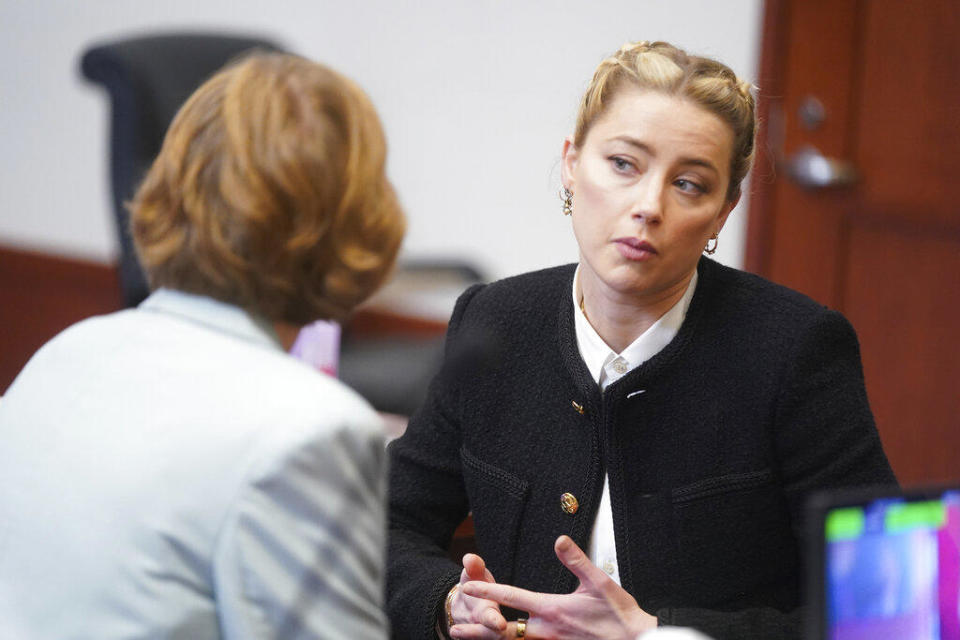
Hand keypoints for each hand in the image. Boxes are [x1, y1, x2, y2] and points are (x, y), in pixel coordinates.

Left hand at [455, 536, 657, 639]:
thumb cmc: (619, 614)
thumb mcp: (599, 582)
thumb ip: (576, 560)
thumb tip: (559, 538)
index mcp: (552, 609)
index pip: (512, 597)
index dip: (487, 590)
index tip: (466, 587)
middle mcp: (547, 631)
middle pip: (503, 630)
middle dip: (477, 630)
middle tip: (453, 628)